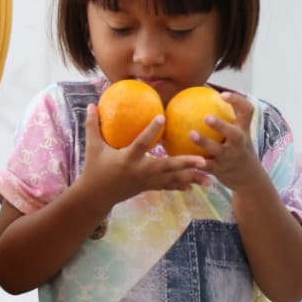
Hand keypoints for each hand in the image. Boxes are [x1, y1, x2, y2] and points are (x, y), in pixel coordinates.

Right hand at [80, 105, 206, 205]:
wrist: (96, 197)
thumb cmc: (94, 169)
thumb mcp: (92, 147)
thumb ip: (93, 126)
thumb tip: (91, 104)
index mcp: (128, 159)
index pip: (141, 143)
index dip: (151, 131)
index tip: (162, 117)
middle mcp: (141, 171)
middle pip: (167, 166)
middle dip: (186, 163)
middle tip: (204, 160)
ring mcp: (147, 181)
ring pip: (173, 179)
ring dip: (192, 178)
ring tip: (210, 177)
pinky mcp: (150, 187)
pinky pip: (169, 185)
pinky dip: (182, 184)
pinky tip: (196, 184)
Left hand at [194, 92, 265, 192]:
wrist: (249, 178)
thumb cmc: (237, 148)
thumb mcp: (237, 133)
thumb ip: (225, 117)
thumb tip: (197, 94)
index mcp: (244, 129)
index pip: (247, 111)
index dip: (237, 101)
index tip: (222, 95)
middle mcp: (240, 143)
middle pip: (234, 134)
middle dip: (221, 126)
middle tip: (207, 118)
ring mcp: (230, 158)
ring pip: (218, 151)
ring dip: (205, 143)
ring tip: (192, 134)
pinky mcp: (220, 171)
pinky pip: (205, 166)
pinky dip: (194, 162)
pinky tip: (180, 156)